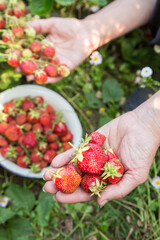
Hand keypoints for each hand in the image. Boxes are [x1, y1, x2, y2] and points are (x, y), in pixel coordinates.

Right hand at [20, 17, 96, 83]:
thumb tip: (24, 28)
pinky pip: (58, 76)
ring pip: (45, 72)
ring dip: (37, 75)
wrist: (86, 33)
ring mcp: (57, 64)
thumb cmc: (70, 26)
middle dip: (27, 67)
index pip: (31, 53)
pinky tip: (44, 79)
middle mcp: (49, 58)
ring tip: (28, 77)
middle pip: (36, 64)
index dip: (23, 55)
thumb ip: (39, 26)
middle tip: (18, 70)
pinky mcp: (66, 69)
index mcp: (44, 48)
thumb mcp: (52, 24)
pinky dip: (51, 78)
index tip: (14, 56)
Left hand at [43, 104, 158, 205]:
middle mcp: (98, 168)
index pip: (88, 191)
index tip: (58, 198)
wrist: (142, 125)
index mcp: (108, 179)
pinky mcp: (91, 142)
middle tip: (46, 187)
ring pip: (74, 165)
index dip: (73, 196)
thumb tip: (99, 202)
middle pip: (77, 179)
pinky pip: (76, 150)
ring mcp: (93, 155)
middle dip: (62, 184)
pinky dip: (66, 156)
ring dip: (60, 170)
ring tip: (45, 175)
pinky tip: (54, 161)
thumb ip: (119, 189)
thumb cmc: (143, 151)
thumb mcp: (135, 174)